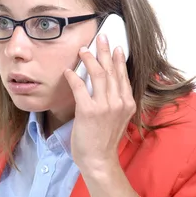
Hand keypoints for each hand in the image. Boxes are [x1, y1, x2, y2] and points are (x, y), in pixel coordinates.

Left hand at [63, 34, 135, 169]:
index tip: (116, 46)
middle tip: (101, 37)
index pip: (123, 76)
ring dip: (89, 59)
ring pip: (98, 75)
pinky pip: (80, 87)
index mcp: (127, 103)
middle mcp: (119, 102)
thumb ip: (114, 101)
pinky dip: (73, 77)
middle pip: (112, 70)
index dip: (119, 59)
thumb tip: (106, 85)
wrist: (99, 160)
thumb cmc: (103, 140)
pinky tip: (68, 71)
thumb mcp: (117, 118)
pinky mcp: (89, 111)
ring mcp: (104, 106)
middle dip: (105, 51)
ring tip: (82, 50)